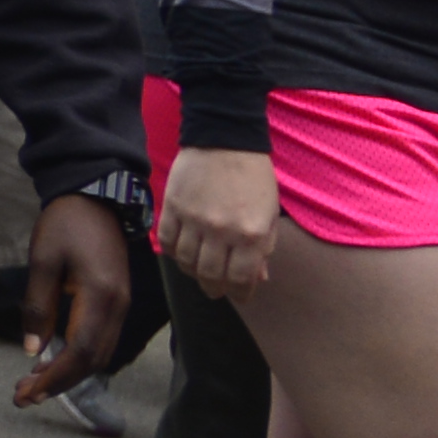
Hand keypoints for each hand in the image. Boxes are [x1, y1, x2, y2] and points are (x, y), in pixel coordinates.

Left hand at [16, 189, 138, 403]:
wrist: (96, 197)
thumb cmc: (65, 224)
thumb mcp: (43, 260)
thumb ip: (38, 306)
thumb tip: (33, 350)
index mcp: (101, 297)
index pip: (81, 351)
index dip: (56, 376)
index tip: (29, 392)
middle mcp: (117, 307)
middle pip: (92, 360)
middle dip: (59, 383)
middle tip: (24, 397)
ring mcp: (121, 305)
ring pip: (99, 354)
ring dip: (68, 373)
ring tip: (33, 386)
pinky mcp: (116, 302)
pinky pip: (100, 340)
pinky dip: (78, 357)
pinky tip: (53, 362)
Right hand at [163, 143, 280, 303]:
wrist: (225, 141)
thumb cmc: (254, 177)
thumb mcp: (269, 213)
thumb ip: (264, 247)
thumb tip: (257, 277)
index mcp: (251, 234)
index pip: (241, 278)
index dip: (240, 293)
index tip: (239, 296)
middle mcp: (222, 231)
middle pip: (210, 275)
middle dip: (214, 288)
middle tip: (216, 290)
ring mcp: (194, 220)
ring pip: (187, 261)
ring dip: (193, 273)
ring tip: (198, 272)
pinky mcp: (173, 208)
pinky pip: (168, 241)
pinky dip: (173, 253)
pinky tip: (181, 253)